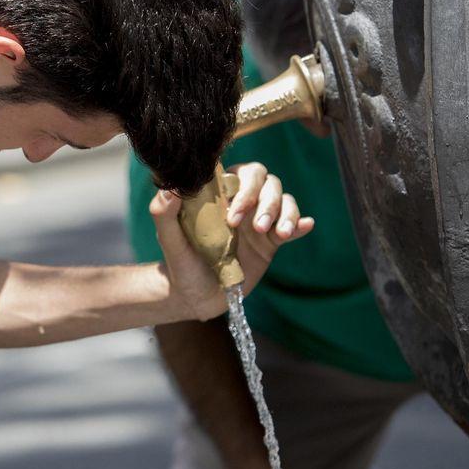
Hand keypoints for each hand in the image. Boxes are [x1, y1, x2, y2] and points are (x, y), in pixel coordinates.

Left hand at [150, 162, 313, 319]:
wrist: (196, 295)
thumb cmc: (180, 263)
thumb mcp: (169, 239)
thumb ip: (164, 213)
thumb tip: (170, 188)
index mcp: (219, 195)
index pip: (241, 173)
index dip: (244, 186)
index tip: (233, 214)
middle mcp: (242, 202)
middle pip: (268, 183)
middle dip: (267, 201)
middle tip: (255, 227)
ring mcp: (258, 221)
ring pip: (284, 201)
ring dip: (284, 213)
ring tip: (276, 233)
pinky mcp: (271, 242)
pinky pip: (291, 226)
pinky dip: (299, 224)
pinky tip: (304, 226)